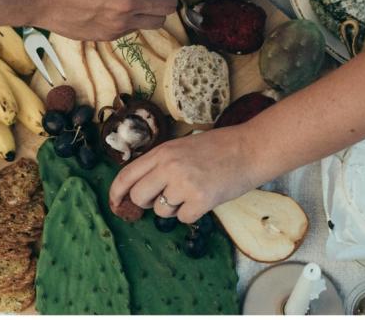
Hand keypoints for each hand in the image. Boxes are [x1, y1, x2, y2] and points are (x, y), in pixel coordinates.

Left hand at [109, 127, 259, 222]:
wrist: (249, 149)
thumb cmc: (219, 148)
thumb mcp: (182, 147)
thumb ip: (161, 163)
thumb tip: (141, 188)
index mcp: (162, 152)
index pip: (127, 175)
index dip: (116, 192)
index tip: (115, 203)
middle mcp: (169, 167)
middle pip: (139, 197)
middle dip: (148, 203)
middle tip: (164, 197)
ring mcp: (184, 184)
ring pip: (161, 211)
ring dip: (174, 208)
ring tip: (192, 192)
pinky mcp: (200, 200)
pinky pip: (183, 218)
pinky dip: (192, 213)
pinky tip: (204, 198)